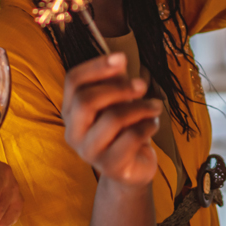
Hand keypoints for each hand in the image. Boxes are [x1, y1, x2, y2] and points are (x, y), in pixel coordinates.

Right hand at [62, 53, 161, 187]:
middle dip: (118, 88)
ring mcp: (89, 152)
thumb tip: (118, 60)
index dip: (96, 66)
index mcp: (70, 111)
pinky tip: (153, 125)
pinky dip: (147, 126)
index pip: (72, 81)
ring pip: (111, 119)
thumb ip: (114, 81)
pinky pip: (130, 138)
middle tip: (142, 85)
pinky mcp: (110, 166)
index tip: (121, 58)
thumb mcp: (118, 101)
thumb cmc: (123, 129)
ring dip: (140, 107)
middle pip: (85, 101)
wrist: (132, 168)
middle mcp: (73, 132)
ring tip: (155, 107)